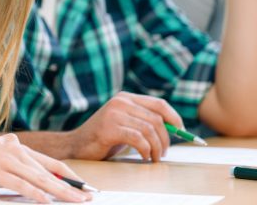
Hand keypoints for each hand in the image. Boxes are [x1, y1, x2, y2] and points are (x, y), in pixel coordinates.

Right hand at [0, 134, 89, 202]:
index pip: (51, 164)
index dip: (71, 177)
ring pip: (40, 179)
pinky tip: (48, 202)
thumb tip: (20, 151)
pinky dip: (36, 194)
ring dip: (62, 192)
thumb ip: (8, 157)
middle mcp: (14, 149)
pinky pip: (20, 185)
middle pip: (50, 172)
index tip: (87, 189)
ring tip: (78, 202)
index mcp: (16, 148)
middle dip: (73, 187)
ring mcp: (4, 159)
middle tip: (90, 198)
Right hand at [68, 92, 183, 160]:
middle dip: (166, 139)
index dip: (174, 118)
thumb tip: (174, 128)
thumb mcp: (125, 123)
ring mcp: (114, 113)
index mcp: (125, 98)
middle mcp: (120, 102)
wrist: (75, 146)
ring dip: (156, 148)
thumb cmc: (103, 138)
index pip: (159, 104)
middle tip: (163, 153)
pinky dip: (146, 150)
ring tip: (153, 157)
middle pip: (157, 119)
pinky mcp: (109, 128)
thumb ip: (143, 120)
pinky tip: (143, 157)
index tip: (181, 131)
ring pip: (149, 130)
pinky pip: (138, 139)